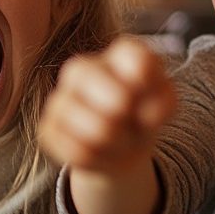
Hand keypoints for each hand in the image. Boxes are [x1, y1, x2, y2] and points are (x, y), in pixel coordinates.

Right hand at [39, 36, 175, 175]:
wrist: (123, 146)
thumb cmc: (145, 114)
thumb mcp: (166, 103)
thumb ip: (164, 100)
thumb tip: (146, 113)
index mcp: (117, 54)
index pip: (137, 60)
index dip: (149, 84)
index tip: (150, 94)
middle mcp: (82, 68)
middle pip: (111, 94)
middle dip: (129, 116)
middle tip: (133, 121)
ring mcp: (60, 98)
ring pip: (96, 128)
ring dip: (118, 142)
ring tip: (122, 138)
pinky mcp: (48, 130)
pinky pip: (77, 152)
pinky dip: (99, 159)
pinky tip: (102, 151)